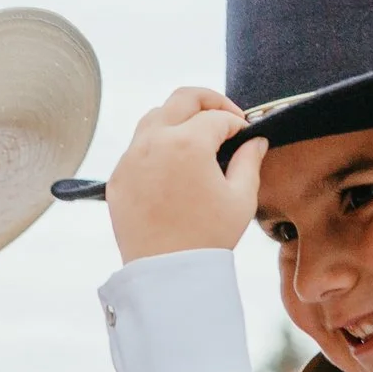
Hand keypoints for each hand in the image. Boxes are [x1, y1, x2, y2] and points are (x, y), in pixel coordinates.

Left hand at [105, 86, 266, 263]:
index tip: (245, 135)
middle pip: (182, 99)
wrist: (167, 273)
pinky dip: (156, 145)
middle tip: (225, 117)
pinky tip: (173, 163)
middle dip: (208, 101)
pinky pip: (136, 147)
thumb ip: (249, 160)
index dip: (237, 123)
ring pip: (154, 117)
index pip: (217, 117)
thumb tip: (255, 140)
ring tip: (197, 136)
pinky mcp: (117, 178)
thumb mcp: (241, 198)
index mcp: (187, 144)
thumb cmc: (207, 238)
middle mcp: (153, 143)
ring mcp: (130, 159)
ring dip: (178, 118)